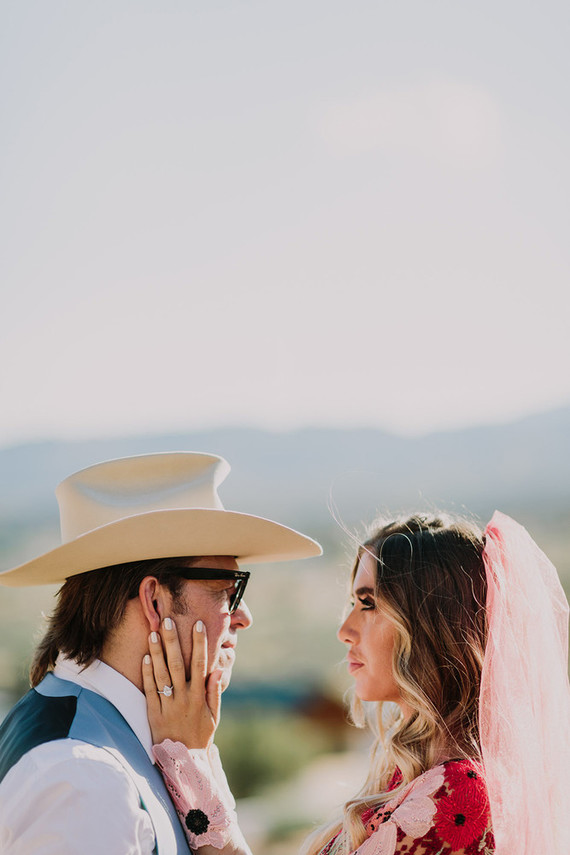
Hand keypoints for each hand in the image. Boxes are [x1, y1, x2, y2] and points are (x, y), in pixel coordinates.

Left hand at [142, 618, 222, 748]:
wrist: (183, 762)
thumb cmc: (201, 735)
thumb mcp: (214, 715)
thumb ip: (214, 691)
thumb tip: (217, 669)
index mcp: (199, 697)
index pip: (200, 664)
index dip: (199, 644)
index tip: (198, 625)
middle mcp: (183, 698)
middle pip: (177, 664)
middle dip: (173, 641)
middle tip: (168, 621)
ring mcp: (167, 705)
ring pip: (161, 674)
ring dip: (157, 652)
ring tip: (153, 633)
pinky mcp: (153, 713)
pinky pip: (150, 690)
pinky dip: (147, 673)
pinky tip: (145, 657)